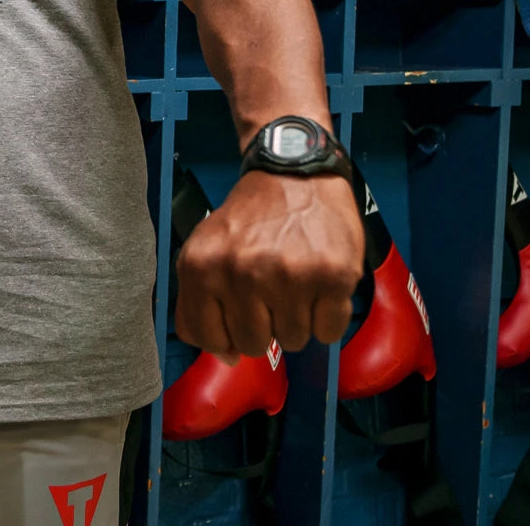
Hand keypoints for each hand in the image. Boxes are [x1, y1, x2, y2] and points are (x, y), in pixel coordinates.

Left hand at [175, 170, 362, 358]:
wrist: (294, 173)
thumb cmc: (249, 218)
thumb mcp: (204, 250)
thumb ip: (197, 304)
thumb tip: (225, 356)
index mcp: (202, 267)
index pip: (210, 340)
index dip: (227, 334)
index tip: (239, 312)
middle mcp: (243, 272)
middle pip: (254, 345)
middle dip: (264, 324)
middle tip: (270, 288)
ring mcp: (289, 276)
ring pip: (293, 341)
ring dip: (297, 318)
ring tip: (294, 279)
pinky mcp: (332, 276)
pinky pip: (329, 332)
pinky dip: (328, 315)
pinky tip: (319, 283)